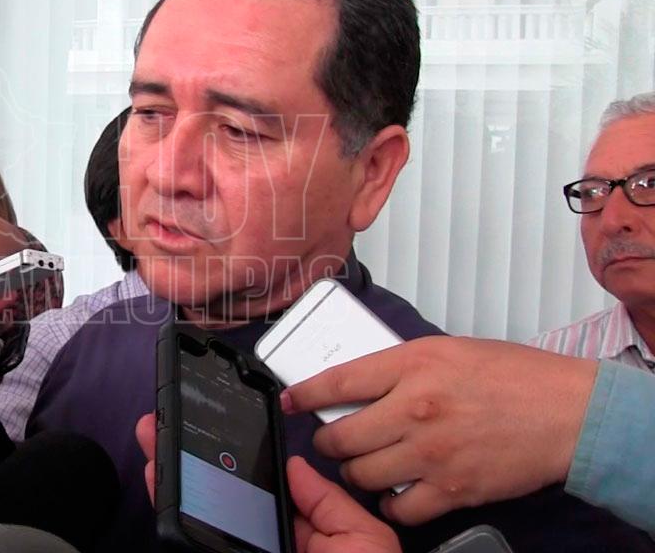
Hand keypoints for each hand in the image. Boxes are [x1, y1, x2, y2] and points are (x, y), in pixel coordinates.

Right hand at [134, 414, 400, 552]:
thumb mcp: (363, 540)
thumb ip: (328, 501)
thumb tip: (296, 465)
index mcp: (303, 540)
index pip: (264, 493)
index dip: (239, 460)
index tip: (221, 430)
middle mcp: (265, 548)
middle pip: (221, 498)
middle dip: (194, 460)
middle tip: (173, 425)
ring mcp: (235, 551)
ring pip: (198, 516)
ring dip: (173, 477)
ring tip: (155, 438)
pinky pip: (187, 539)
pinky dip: (168, 510)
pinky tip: (157, 478)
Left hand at [281, 336, 598, 524]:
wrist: (568, 413)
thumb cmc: (515, 377)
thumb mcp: (447, 350)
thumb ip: (400, 367)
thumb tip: (362, 384)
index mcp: (412, 366)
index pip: (338, 381)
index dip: (304, 394)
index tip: (291, 401)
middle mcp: (415, 409)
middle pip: (341, 436)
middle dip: (328, 441)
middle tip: (333, 439)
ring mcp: (431, 453)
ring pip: (360, 474)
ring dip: (355, 472)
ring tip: (366, 463)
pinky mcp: (451, 489)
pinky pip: (398, 507)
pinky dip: (390, 503)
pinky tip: (397, 490)